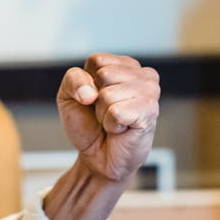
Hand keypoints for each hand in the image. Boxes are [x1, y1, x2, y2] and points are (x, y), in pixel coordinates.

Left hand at [57, 54, 159, 182]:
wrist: (98, 158)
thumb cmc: (88, 126)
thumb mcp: (69, 97)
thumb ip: (73, 79)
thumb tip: (91, 92)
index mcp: (125, 65)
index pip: (97, 60)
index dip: (87, 84)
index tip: (95, 100)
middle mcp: (142, 74)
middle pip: (104, 74)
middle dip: (96, 100)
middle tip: (106, 114)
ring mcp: (150, 92)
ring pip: (109, 94)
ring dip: (103, 114)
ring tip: (114, 122)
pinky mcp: (150, 111)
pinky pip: (116, 112)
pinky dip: (111, 125)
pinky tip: (121, 130)